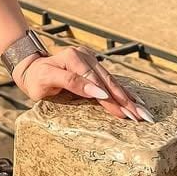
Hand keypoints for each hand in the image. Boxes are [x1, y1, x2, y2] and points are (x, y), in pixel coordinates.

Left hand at [15, 45, 153, 121]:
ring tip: (144, 113)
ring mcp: (92, 60)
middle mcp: (85, 57)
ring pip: (113, 82)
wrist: (32, 69)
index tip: (122, 111)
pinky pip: (112, 81)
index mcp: (73, 58)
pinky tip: (137, 102)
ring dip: (129, 99)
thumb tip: (98, 92)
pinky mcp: (95, 66)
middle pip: (108, 82)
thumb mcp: (47, 80)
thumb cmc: (36, 79)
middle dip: (125, 101)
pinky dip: (125, 93)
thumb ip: (71, 83)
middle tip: (141, 118)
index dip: (109, 97)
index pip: (94, 82)